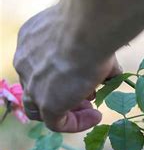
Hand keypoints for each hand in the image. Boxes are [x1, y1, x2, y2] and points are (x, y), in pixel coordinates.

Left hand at [13, 6, 121, 132]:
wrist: (88, 30)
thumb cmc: (92, 26)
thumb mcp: (90, 40)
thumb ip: (94, 57)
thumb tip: (112, 71)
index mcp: (32, 41)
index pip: (39, 65)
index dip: (61, 75)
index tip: (85, 77)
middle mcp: (26, 62)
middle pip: (37, 87)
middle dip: (62, 94)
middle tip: (88, 97)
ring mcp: (33, 84)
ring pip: (40, 108)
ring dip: (66, 111)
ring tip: (92, 111)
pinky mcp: (46, 103)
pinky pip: (56, 123)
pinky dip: (76, 123)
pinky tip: (96, 117)